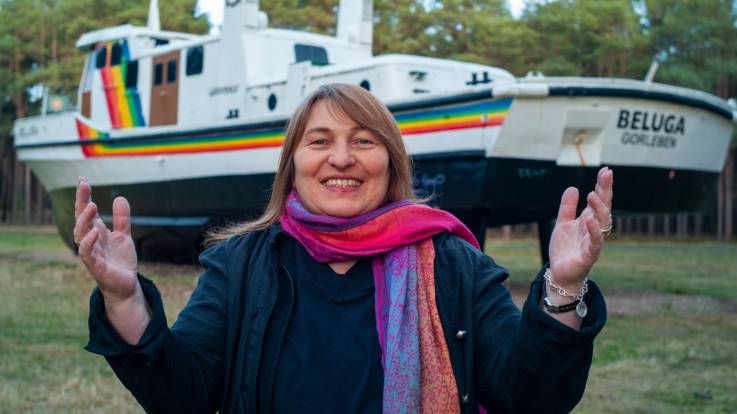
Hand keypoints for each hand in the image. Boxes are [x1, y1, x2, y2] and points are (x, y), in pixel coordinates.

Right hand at [74, 177, 138, 303]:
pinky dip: (88, 243)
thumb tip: (119, 197)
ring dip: (85, 220)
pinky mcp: (95, 266)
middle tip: (84, 186)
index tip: (82, 179)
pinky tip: (94, 232)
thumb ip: (121, 219)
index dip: (83, 196)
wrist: (126, 285)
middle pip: (81, 219)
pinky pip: (87, 253)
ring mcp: (92, 253)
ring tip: (92, 205)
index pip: (86, 211)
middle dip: (81, 202)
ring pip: (80, 234)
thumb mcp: (124, 236)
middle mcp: (91, 240)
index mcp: (96, 232)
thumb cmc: (120, 261)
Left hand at [548, 167, 613, 290]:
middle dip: (606, 191)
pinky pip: (595, 243)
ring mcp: (593, 242)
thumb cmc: (565, 249)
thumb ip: (567, 207)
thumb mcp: (562, 224)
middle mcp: (594, 229)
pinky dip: (594, 231)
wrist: (560, 273)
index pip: (599, 200)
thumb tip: (573, 188)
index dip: (603, 186)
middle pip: (604, 208)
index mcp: (589, 221)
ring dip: (599, 208)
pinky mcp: (589, 255)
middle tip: (606, 175)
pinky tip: (590, 220)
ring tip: (593, 194)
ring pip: (602, 223)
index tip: (606, 170)